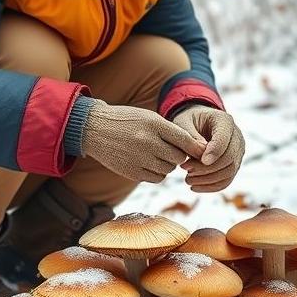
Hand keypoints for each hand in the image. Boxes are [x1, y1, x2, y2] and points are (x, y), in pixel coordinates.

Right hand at [81, 101, 206, 182]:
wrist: (94, 129)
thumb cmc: (126, 121)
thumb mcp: (148, 118)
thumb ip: (170, 131)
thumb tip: (196, 149)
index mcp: (154, 124)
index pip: (184, 139)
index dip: (195, 147)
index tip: (201, 150)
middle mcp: (147, 142)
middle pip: (178, 158)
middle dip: (178, 156)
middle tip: (172, 151)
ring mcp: (139, 159)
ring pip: (168, 170)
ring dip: (167, 165)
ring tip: (157, 155)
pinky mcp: (132, 172)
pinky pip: (156, 178)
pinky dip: (157, 173)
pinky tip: (148, 163)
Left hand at [172, 105, 244, 192]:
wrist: (197, 123)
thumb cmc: (189, 120)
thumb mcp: (184, 122)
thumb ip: (191, 137)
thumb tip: (201, 154)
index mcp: (225, 121)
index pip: (224, 140)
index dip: (214, 152)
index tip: (200, 161)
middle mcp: (236, 136)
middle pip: (229, 159)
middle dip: (207, 169)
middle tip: (186, 170)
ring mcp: (237, 152)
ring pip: (229, 172)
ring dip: (207, 179)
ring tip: (187, 179)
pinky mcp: (234, 164)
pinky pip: (226, 180)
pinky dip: (211, 186)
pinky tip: (194, 187)